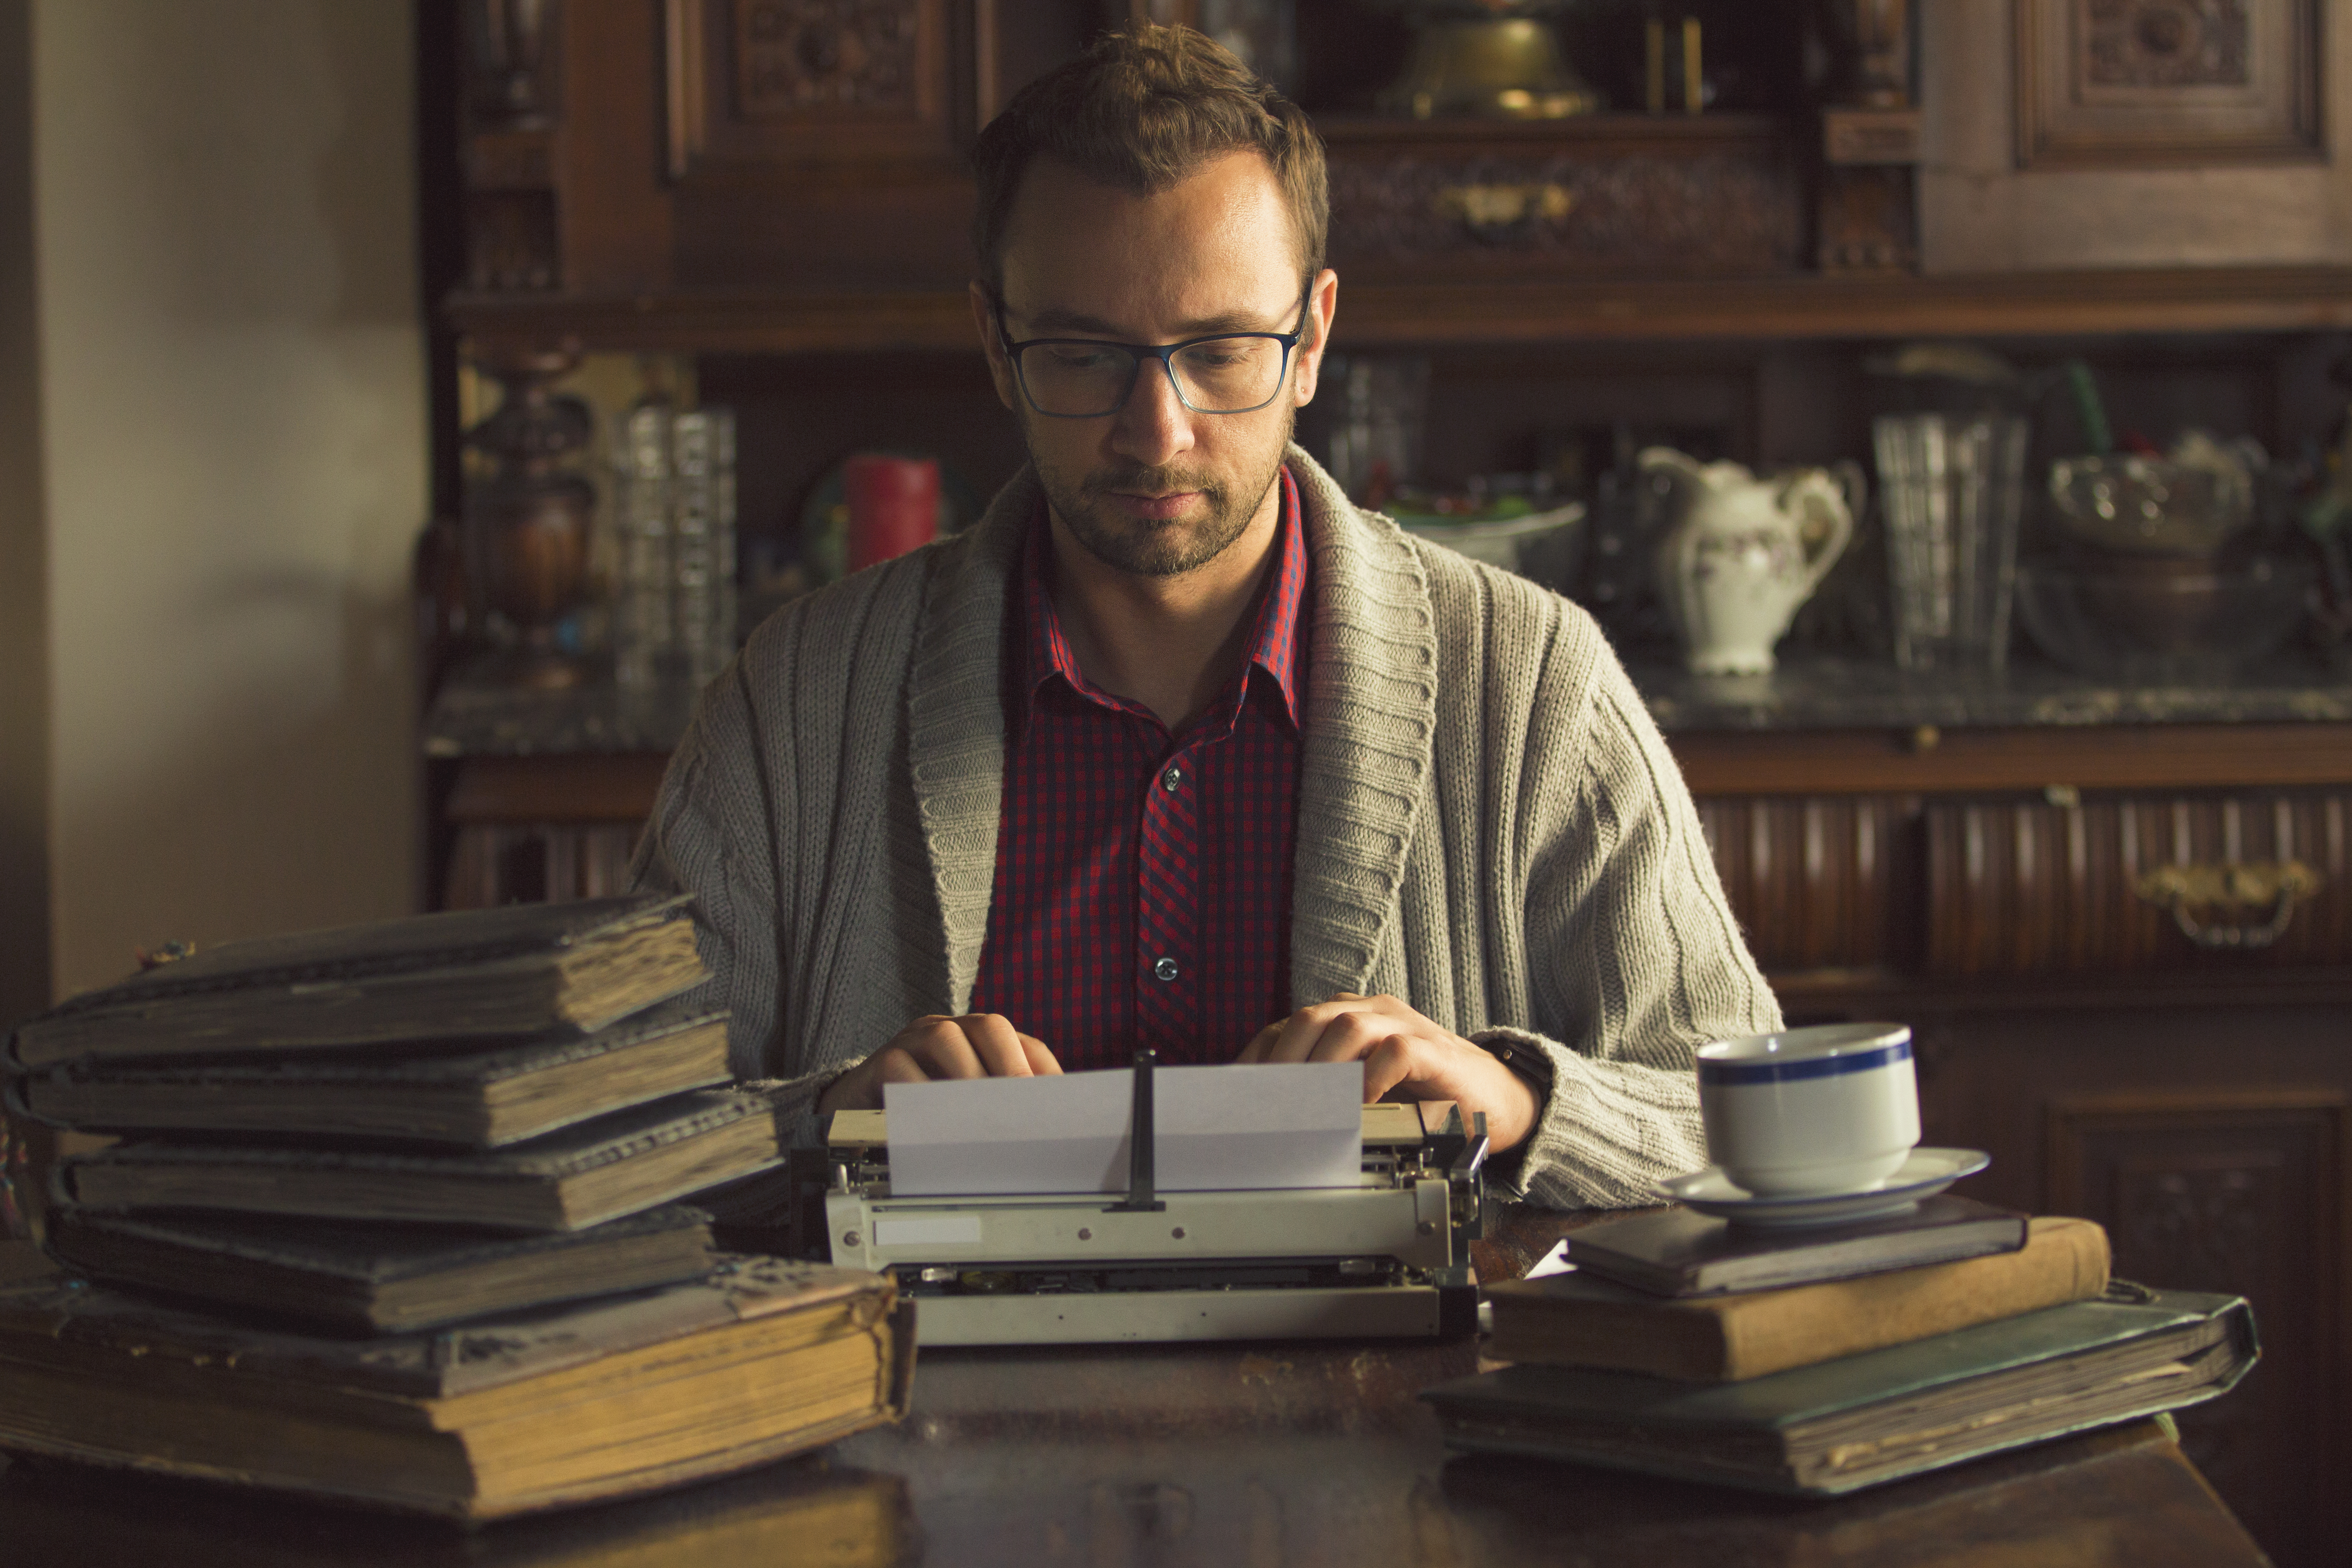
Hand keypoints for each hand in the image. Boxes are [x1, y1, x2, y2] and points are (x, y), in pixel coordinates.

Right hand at [817, 1014, 1062, 1115]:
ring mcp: (912, 1041)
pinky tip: (933, 1120)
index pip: (1023, 1043)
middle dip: (1011, 1065)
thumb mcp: (967, 1109)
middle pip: (989, 1026)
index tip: (1058, 1106)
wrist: (854, 1111)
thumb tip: (1043, 1128)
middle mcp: (948, 1032)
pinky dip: (920, 1092)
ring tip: (980, 1115)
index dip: (1044, 1072)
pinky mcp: (880, 1061)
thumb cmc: (920, 1109)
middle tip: (1020, 1108)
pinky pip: (900, 1066)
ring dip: (968, 1077)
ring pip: (945, 1037)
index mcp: (977, 1041)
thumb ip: (1000, 1110)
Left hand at [1236, 993, 1539, 1153]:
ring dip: (1321, 1068)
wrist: (1497, 1098)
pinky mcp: (1435, 1050)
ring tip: (1307, 1105)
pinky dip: (1370, 1078)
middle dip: (1282, 1061)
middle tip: (1267, 1104)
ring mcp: (1405, 1026)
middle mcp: (1373, 1012)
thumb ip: (1326, 1088)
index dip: (1260, 1059)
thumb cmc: (1426, 1093)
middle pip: (1311, 1017)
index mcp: (1350, 1017)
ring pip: (1348, 1025)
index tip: (1238, 1095)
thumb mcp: (1365, 1089)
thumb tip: (1271, 1115)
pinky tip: (1359, 1106)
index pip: (1288, 1027)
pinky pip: (1396, 1051)